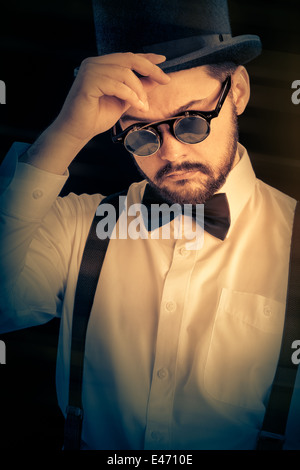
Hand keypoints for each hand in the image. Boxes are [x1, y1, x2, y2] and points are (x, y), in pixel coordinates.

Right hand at [52, 52, 169, 145]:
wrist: (78, 131)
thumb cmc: (96, 117)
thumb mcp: (124, 100)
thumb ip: (137, 89)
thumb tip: (156, 79)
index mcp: (101, 65)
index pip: (128, 57)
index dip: (146, 58)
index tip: (162, 61)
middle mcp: (94, 63)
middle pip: (129, 59)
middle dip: (150, 69)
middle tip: (165, 80)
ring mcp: (90, 70)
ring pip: (125, 73)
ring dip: (139, 90)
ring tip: (143, 105)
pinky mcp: (88, 82)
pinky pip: (117, 85)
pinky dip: (130, 95)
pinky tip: (137, 105)